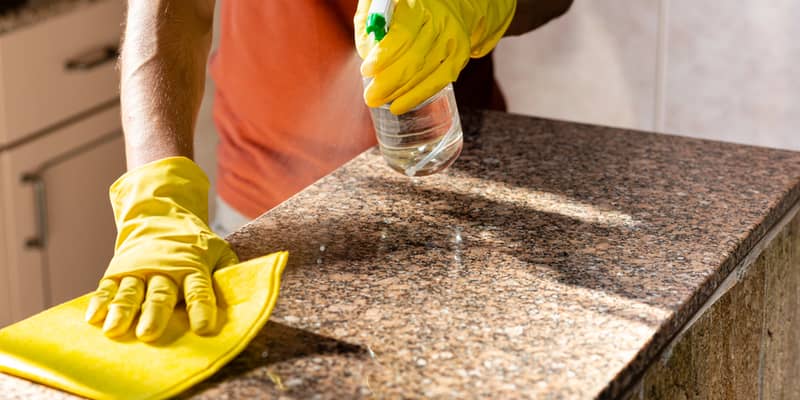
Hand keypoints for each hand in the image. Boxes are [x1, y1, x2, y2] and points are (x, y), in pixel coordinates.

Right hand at [85, 157, 238, 341]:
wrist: (160, 216)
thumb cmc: (195, 243)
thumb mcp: (218, 250)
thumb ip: (228, 270)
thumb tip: (243, 291)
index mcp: (192, 265)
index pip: (199, 289)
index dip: (202, 308)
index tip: (203, 328)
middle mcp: (164, 268)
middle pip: (160, 293)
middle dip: (155, 313)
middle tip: (149, 334)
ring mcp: (138, 269)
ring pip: (130, 292)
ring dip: (122, 311)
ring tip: (115, 330)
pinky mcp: (118, 271)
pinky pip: (107, 288)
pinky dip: (99, 302)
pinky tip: (92, 318)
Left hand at [355, 0, 516, 113]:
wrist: (448, 1)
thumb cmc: (405, 5)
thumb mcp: (379, 3)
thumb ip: (368, 23)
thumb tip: (368, 52)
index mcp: (416, 4)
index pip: (402, 35)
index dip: (384, 56)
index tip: (366, 70)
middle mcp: (439, 20)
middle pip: (415, 58)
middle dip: (390, 82)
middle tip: (371, 96)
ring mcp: (452, 38)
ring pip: (427, 73)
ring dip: (402, 92)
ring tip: (381, 101)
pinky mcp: (460, 53)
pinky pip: (440, 80)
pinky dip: (420, 95)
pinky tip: (401, 104)